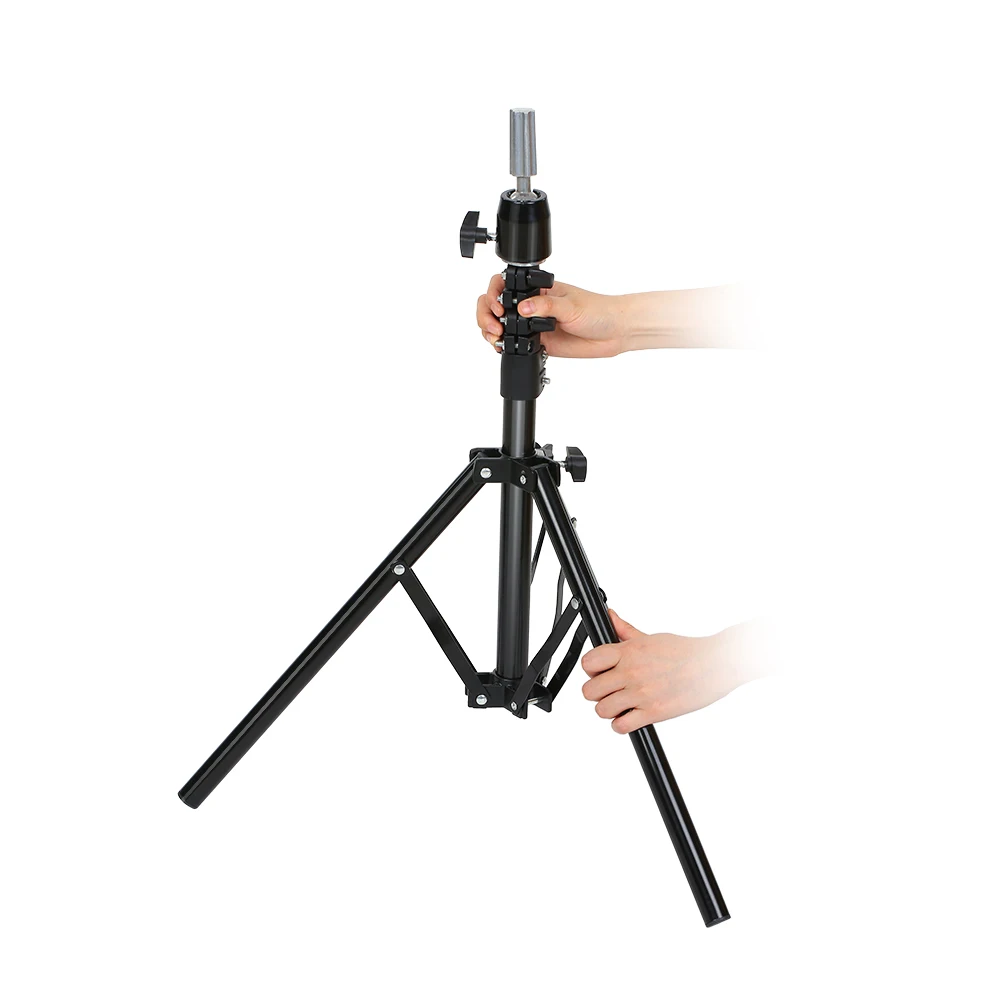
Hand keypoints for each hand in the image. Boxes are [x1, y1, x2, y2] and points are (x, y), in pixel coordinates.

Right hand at [476, 274, 628, 357]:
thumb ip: (546, 306)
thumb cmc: (598, 311)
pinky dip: (503, 346)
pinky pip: (513, 344)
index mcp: (537, 289)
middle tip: (494, 327)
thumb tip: (522, 309)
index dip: (494, 294)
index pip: (505, 284)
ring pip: (500, 325)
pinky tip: (503, 347)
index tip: (499, 308)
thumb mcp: (571, 305)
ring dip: (490, 331)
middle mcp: (531, 305)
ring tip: (497, 338)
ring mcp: (532, 325)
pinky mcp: (536, 343)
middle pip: (495, 305)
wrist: (613, 333)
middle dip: (486, 314)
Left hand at [581, 611, 762, 733]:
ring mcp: (641, 693)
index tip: (598, 672)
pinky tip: (631, 717)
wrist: (714, 665)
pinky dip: (622, 725)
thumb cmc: (685, 651)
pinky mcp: (654, 712)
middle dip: (596, 692)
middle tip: (608, 691)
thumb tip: (610, 616)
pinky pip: (622, 726)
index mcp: (629, 652)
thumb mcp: (651, 637)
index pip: (589, 662)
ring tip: (620, 705)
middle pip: (589, 690)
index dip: (590, 670)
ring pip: (602, 710)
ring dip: (608, 710)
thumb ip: (625, 631)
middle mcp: (631, 672)